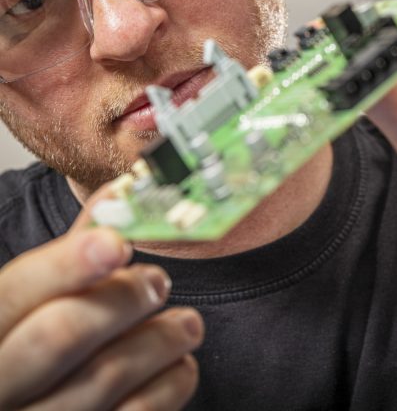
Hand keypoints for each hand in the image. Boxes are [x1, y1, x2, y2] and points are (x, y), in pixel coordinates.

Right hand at [0, 185, 203, 410]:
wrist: (30, 404)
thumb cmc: (30, 345)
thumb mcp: (33, 299)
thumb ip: (74, 253)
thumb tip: (121, 196)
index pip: (14, 292)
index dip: (67, 264)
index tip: (117, 243)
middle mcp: (1, 384)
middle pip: (59, 334)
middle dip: (120, 299)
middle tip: (158, 282)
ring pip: (102, 380)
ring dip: (159, 342)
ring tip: (187, 324)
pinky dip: (166, 389)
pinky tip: (179, 366)